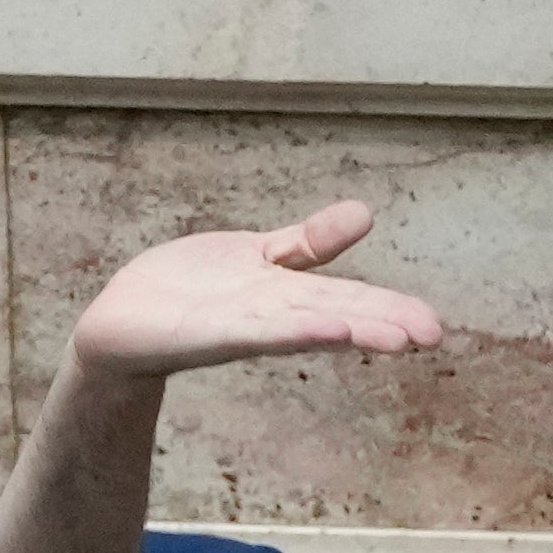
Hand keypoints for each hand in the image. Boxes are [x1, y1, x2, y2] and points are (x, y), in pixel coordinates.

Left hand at [60, 201, 446, 383]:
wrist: (120, 323)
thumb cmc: (190, 291)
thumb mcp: (257, 256)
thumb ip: (307, 243)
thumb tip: (365, 214)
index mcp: (284, 294)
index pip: (347, 299)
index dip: (388, 309)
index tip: (432, 327)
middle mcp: (268, 315)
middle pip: (333, 315)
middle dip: (380, 324)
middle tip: (430, 336)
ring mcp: (237, 326)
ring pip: (300, 326)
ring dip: (346, 330)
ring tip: (392, 338)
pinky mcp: (202, 334)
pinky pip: (252, 331)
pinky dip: (289, 330)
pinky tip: (325, 330)